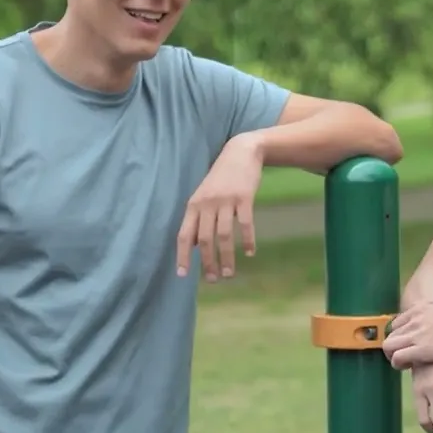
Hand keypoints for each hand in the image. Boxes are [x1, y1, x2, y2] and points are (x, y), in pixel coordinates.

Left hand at [176, 133, 263, 282]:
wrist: (241, 151)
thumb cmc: (222, 177)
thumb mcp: (204, 195)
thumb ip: (199, 218)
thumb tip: (195, 245)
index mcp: (194, 204)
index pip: (185, 234)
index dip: (183, 255)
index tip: (182, 275)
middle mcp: (207, 204)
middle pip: (205, 239)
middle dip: (207, 262)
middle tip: (212, 280)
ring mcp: (226, 200)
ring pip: (224, 235)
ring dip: (226, 257)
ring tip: (229, 274)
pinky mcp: (244, 197)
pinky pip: (245, 224)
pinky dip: (247, 240)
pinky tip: (250, 252)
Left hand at [383, 299, 432, 368]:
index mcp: (422, 307)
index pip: (398, 321)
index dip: (402, 335)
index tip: (409, 344)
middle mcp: (416, 317)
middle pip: (392, 333)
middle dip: (396, 345)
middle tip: (406, 356)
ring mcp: (418, 333)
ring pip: (389, 345)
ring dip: (394, 355)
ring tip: (405, 363)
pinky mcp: (422, 350)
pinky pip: (397, 357)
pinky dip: (398, 364)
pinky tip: (407, 368)